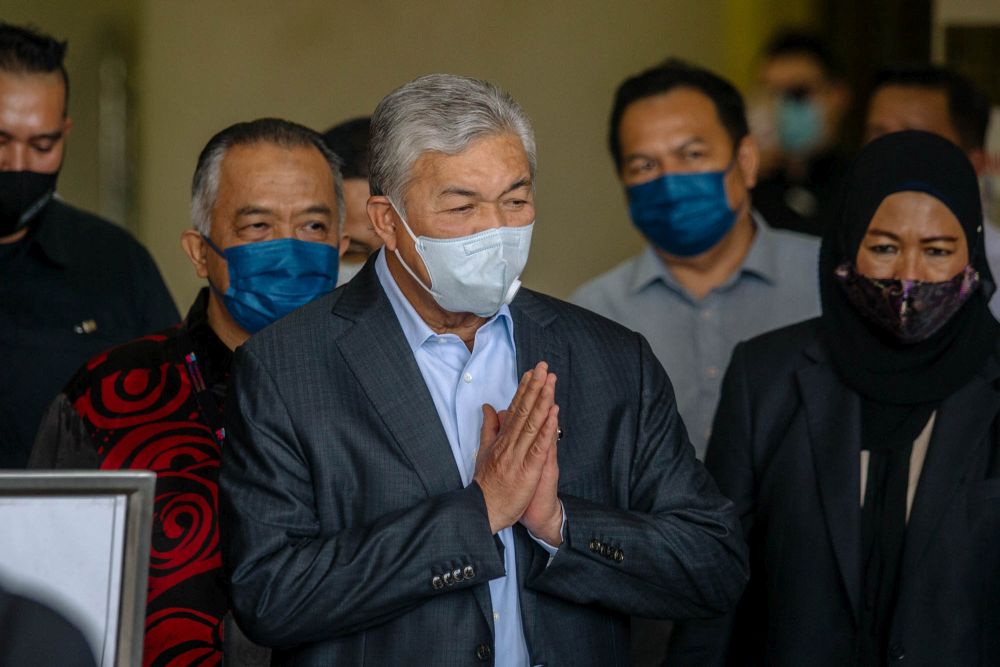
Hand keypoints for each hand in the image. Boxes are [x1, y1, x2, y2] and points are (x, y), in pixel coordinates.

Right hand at [474, 362, 558, 533]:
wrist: (482, 510)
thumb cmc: (486, 484)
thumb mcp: (482, 452)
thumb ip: (488, 428)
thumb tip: (488, 407)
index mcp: (501, 438)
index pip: (514, 408)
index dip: (524, 389)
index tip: (532, 372)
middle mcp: (509, 442)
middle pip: (524, 410)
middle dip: (534, 387)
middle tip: (543, 366)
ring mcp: (518, 455)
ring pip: (532, 423)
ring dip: (542, 400)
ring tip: (550, 381)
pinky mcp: (527, 469)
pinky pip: (539, 445)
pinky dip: (547, 428)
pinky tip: (553, 412)